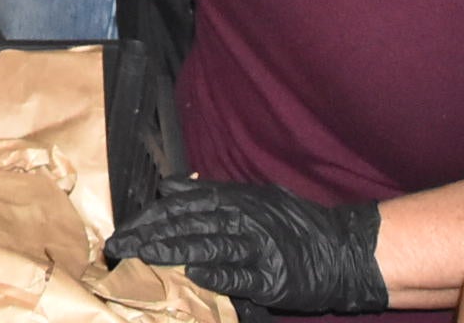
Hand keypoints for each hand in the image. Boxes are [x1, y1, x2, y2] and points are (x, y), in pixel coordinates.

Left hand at [106, 180, 387, 313]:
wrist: (345, 252)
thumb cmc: (294, 226)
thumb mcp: (254, 199)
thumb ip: (210, 194)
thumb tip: (168, 185)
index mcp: (239, 199)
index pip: (186, 204)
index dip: (153, 216)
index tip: (126, 228)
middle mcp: (247, 219)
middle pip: (190, 224)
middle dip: (151, 234)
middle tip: (119, 246)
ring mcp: (260, 248)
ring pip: (209, 246)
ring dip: (172, 251)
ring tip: (142, 255)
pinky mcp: (274, 278)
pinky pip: (241, 275)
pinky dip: (216, 273)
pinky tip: (192, 272)